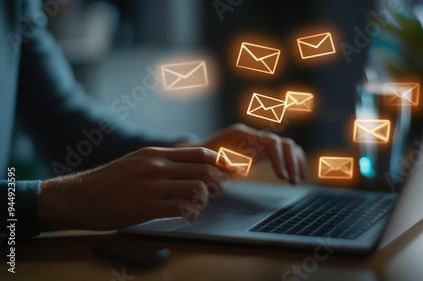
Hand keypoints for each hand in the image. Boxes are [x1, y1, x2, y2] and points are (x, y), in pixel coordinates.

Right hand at [39, 147, 228, 230]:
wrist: (79, 196)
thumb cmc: (109, 181)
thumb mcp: (137, 161)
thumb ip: (162, 162)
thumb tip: (189, 167)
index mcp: (155, 154)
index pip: (199, 153)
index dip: (220, 163)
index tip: (228, 171)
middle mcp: (156, 166)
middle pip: (203, 171)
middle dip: (218, 183)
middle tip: (218, 191)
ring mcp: (151, 186)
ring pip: (196, 189)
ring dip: (205, 199)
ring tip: (200, 204)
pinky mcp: (145, 207)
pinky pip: (181, 208)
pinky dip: (192, 212)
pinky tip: (188, 214)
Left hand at [195, 123, 307, 183]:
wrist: (199, 155)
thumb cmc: (204, 160)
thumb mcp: (212, 163)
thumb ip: (226, 164)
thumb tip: (239, 168)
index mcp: (242, 135)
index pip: (270, 141)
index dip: (279, 159)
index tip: (281, 177)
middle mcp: (254, 135)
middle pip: (283, 143)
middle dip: (291, 162)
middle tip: (292, 182)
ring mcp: (260, 142)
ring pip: (288, 146)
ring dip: (295, 163)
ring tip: (296, 181)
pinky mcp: (263, 151)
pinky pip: (286, 152)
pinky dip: (295, 162)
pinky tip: (299, 176)